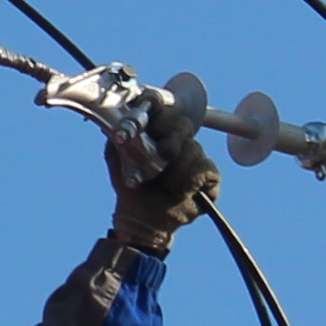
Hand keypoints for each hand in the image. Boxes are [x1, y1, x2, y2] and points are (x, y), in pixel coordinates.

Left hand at [106, 105, 218, 250]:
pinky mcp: (209, 175)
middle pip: (183, 124)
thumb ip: (117, 132)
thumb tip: (118, 115)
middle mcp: (179, 140)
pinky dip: (188, 181)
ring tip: (164, 185)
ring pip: (194, 148)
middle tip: (165, 154)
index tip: (151, 115)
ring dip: (176, 170)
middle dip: (173, 138)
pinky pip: (204, 169)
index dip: (160, 109)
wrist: (141, 216)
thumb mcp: (117, 156)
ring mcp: (195, 156)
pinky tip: (179, 192)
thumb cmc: (131, 184)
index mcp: (158, 131)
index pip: (165, 109)